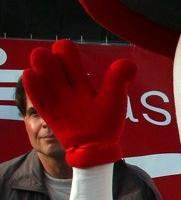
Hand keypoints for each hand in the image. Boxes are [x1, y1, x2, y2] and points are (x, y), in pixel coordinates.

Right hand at [22, 39, 135, 167]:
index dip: (64, 50)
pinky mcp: (50, 113)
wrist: (97, 149)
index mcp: (80, 80)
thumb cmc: (107, 124)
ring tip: (40, 70)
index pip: (66, 53)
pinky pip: (36, 96)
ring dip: (39, 68)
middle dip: (48, 58)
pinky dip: (32, 84)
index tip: (67, 55)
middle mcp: (65, 87)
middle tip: (54, 65)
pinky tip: (30, 74)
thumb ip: (118, 80)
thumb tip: (130, 63)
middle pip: (49, 61)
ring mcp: (56, 100)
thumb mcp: (114, 99)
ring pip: (41, 76)